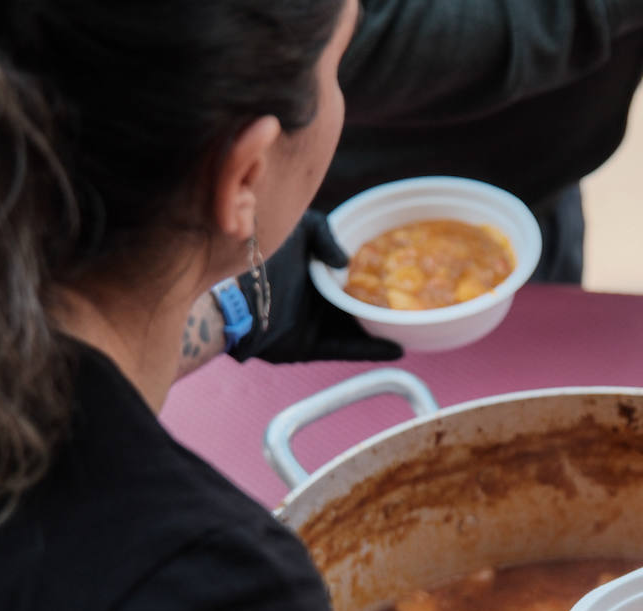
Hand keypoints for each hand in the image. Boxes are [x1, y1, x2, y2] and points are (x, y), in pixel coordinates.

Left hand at [228, 210, 401, 363]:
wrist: (228, 288)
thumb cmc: (258, 251)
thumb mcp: (296, 228)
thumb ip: (325, 234)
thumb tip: (347, 262)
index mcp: (312, 272)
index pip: (351, 275)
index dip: (375, 274)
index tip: (401, 272)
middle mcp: (314, 299)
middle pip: (357, 305)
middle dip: (383, 306)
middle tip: (415, 305)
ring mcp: (311, 324)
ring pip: (356, 329)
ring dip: (383, 332)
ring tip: (413, 330)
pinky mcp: (307, 346)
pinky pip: (344, 349)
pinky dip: (370, 350)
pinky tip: (396, 349)